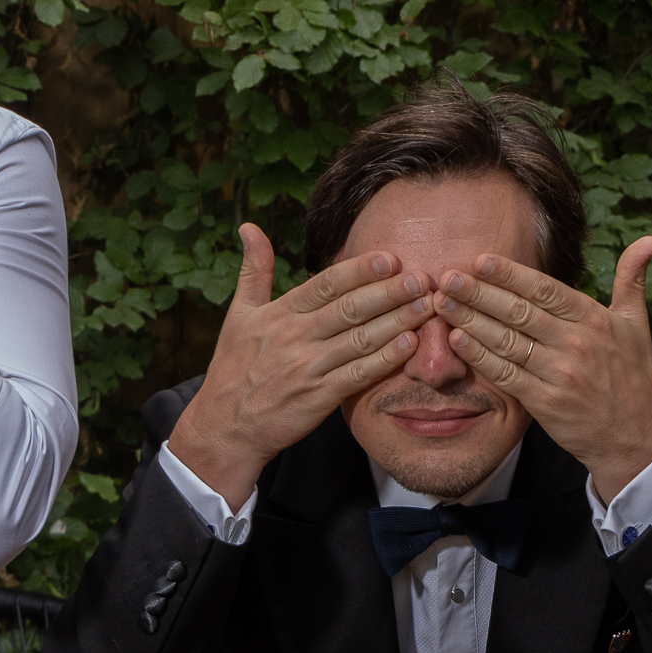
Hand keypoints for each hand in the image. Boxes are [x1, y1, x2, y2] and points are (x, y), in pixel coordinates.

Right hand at [169, 227, 436, 508]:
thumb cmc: (234, 367)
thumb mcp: (238, 314)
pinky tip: (410, 345)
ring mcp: (308, 368)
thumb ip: (253, 270)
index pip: (325, 284)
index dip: (360, 270)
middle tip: (421, 278)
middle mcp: (294, 337)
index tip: (391, 257)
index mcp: (279, 314)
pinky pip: (359, 375)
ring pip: (360, 340)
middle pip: (349, 309)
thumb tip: (249, 227)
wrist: (226, 425)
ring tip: (425, 306)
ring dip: (396, 321)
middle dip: (389, 292)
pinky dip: (385, 359)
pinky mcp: (319, 398)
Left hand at [433, 237, 651, 503]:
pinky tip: (457, 339)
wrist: (633, 437)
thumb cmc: (632, 375)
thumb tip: (650, 240)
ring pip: (507, 341)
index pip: (545, 290)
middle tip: (447, 277)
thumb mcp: (637, 324)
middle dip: (479, 293)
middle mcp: (576, 343)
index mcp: (594, 319)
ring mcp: (559, 374)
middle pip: (519, 312)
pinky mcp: (545, 402)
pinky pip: (505, 374)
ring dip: (471, 320)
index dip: (511, 274)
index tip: (480, 259)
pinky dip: (479, 356)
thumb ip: (633, 279)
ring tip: (443, 303)